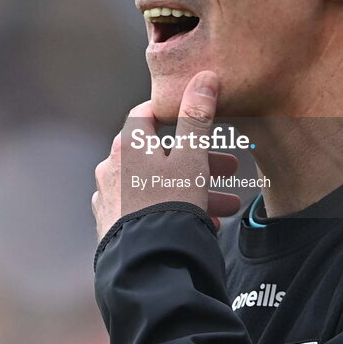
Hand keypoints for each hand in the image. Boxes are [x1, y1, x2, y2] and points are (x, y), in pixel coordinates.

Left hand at [92, 71, 242, 240]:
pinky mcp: (113, 227)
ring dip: (195, 190)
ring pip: (158, 185)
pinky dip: (174, 211)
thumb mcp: (191, 158)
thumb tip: (204, 77)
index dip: (174, 113)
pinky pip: (148, 211)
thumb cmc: (170, 205)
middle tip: (232, 171)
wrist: (147, 266)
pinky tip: (203, 225)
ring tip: (228, 208)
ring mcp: (110, 200)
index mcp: (127, 146)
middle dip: (200, 162)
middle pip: (160, 155)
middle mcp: (112, 169)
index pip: (146, 114)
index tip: (197, 118)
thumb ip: (197, 117)